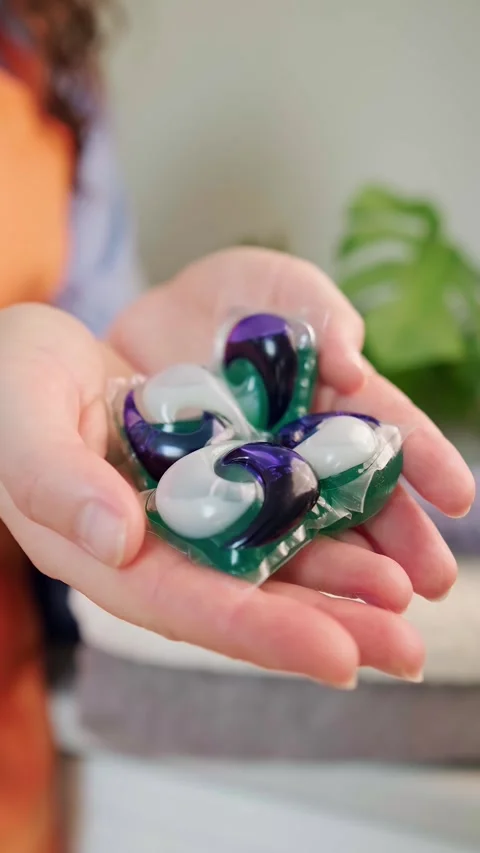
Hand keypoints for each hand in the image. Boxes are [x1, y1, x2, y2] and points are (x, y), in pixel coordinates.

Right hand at [0, 247, 469, 689]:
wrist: (27, 352)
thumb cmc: (9, 382)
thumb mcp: (20, 418)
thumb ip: (54, 481)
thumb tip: (118, 542)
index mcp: (98, 553)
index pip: (184, 607)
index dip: (260, 632)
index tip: (339, 656)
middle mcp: (150, 548)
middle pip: (243, 598)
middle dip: (324, 624)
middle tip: (407, 651)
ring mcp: (184, 513)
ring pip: (268, 558)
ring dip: (338, 579)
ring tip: (406, 598)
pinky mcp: (210, 475)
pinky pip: (272, 504)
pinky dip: (322, 519)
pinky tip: (373, 529)